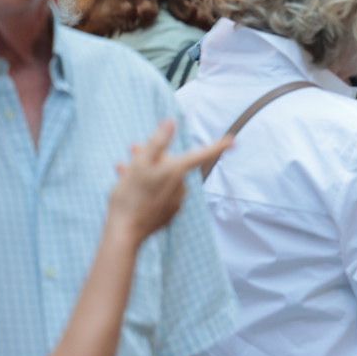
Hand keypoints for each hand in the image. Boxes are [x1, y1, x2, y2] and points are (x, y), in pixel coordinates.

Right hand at [107, 121, 231, 240]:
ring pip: (162, 178)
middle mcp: (182, 186)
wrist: (124, 233)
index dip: (219, 146)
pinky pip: (159, 195)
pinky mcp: (167, 214)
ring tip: (122, 169)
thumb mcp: (140, 164)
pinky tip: (129, 188)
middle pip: (171, 164)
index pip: (203, 154)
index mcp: (177, 171)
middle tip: (132, 149)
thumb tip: (171, 122)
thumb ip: (158, 142)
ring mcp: (176, 202)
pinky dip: (147, 189)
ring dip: (146, 172)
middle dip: (153, 156)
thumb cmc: (130, 196)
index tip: (233, 141)